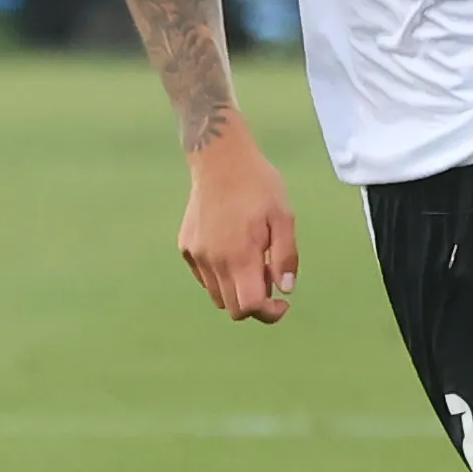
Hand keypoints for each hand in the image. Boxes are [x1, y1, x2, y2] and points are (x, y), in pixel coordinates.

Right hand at [179, 127, 299, 323]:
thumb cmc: (257, 184)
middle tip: (269, 276)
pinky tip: (232, 250)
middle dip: (255, 303)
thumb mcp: (283, 216)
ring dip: (236, 291)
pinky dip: (220, 276)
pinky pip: (204, 277)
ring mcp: (196, 255)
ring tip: (251, 262)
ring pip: (216, 295)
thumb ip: (286, 256)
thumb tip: (286, 289)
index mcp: (239, 255)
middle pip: (232, 308)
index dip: (269, 313)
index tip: (283, 303)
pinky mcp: (186, 247)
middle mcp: (213, 261)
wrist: (219, 158)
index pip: (249, 306)